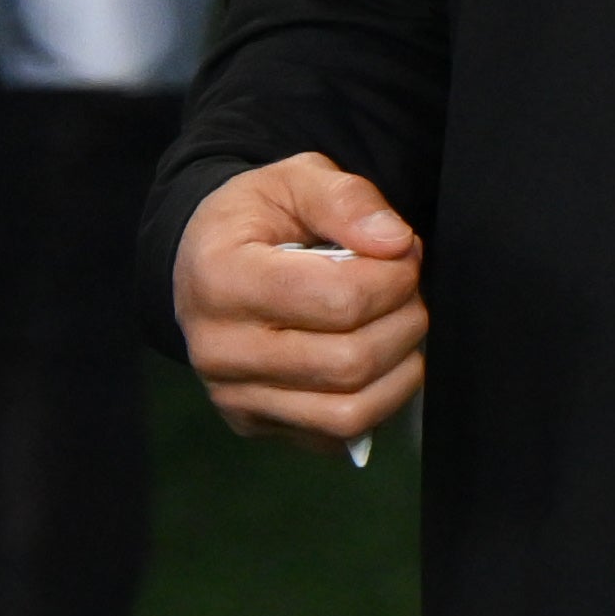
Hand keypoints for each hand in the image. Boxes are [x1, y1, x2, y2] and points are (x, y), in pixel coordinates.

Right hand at [176, 156, 425, 450]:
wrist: (205, 264)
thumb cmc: (255, 220)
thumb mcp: (293, 180)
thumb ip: (345, 199)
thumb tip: (395, 243)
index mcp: (221, 278)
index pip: (339, 299)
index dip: (393, 277)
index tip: (403, 254)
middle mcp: (218, 349)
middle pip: (350, 362)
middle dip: (404, 322)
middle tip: (409, 289)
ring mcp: (233, 396)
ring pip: (349, 412)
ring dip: (401, 369)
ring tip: (400, 325)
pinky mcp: (254, 424)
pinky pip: (337, 435)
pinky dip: (378, 401)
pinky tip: (375, 359)